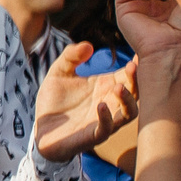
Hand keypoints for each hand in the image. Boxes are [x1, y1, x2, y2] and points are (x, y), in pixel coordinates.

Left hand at [34, 42, 137, 160]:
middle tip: (133, 66)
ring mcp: (104, 120)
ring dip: (128, 100)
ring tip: (119, 87)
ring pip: (129, 113)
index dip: (136, 65)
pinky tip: (101, 105)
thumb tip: (88, 45)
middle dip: (136, 80)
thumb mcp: (59, 73)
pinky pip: (106, 128)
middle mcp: (110, 103)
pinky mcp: (92, 135)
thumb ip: (71, 57)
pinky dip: (107, 118)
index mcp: (105, 86)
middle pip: (135, 92)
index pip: (127, 75)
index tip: (140, 52)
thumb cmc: (53, 102)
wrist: (40, 129)